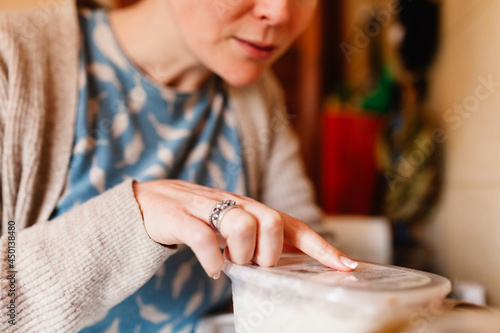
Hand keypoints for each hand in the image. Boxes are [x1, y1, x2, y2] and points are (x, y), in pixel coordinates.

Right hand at [132, 179, 357, 277]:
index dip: (321, 246)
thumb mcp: (230, 226)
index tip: (347, 265)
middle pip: (272, 221)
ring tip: (230, 263)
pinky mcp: (180, 216)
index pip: (293, 225)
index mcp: (250, 209)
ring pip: (242, 225)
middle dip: (269, 253)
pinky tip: (211, 269)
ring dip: (241, 254)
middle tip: (253, 265)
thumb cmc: (195, 217)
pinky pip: (204, 239)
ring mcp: (207, 208)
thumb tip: (284, 264)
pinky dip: (212, 260)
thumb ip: (255, 240)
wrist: (147, 202)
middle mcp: (234, 204)